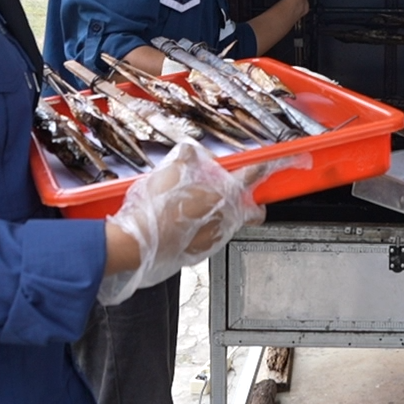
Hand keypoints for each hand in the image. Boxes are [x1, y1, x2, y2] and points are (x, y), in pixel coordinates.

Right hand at [97, 141, 265, 304]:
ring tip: (198, 208)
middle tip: (243, 196)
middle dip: (252, 203)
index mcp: (223, 193)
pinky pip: (211, 238)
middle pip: (254, 211)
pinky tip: (186, 224)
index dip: (260, 167)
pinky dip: (204, 231)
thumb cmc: (155, 210)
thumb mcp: (170, 170)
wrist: (138, 243)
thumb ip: (187, 157)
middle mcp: (225, 218)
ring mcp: (216, 238)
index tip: (265, 165)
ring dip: (222, 215)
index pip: (251, 175)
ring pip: (230, 225)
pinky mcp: (202, 252)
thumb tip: (191, 152)